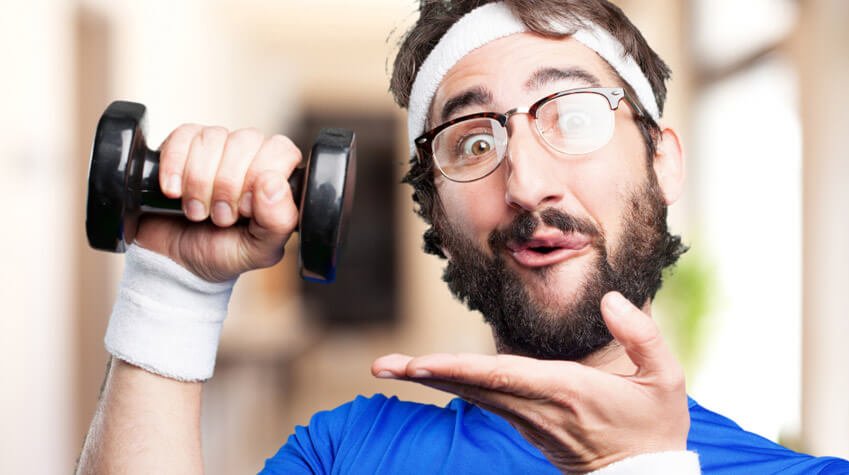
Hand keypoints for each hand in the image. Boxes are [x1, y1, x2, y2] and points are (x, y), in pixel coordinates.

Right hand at [135, 125, 300, 281]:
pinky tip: (174, 192)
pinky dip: (175, 168)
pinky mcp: (181, 145)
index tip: (245, 209)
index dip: (260, 178)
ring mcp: (215, 147)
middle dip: (228, 186)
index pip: (281, 150)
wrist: (173, 260)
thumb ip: (278, 221)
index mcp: (274, 176)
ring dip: (199, 182)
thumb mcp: (258, 250)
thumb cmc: (221, 251)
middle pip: (245, 141)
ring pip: (213, 139)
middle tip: (220, 216)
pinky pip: (182, 138)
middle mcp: (248, 156)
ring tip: (197, 211)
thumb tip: (274, 183)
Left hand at [371, 291, 689, 472]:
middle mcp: (537, 407)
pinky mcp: (525, 424)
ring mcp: (528, 420)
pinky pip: (482, 401)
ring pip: (471, 396)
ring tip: (390, 365)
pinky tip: (427, 373)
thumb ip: (643, 336)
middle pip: (472, 388)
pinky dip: (451, 385)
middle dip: (426, 375)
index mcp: (567, 391)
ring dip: (430, 379)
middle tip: (383, 364)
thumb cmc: (653, 426)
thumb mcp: (667, 381)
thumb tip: (612, 299)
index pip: (504, 377)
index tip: (423, 364)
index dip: (460, 370)